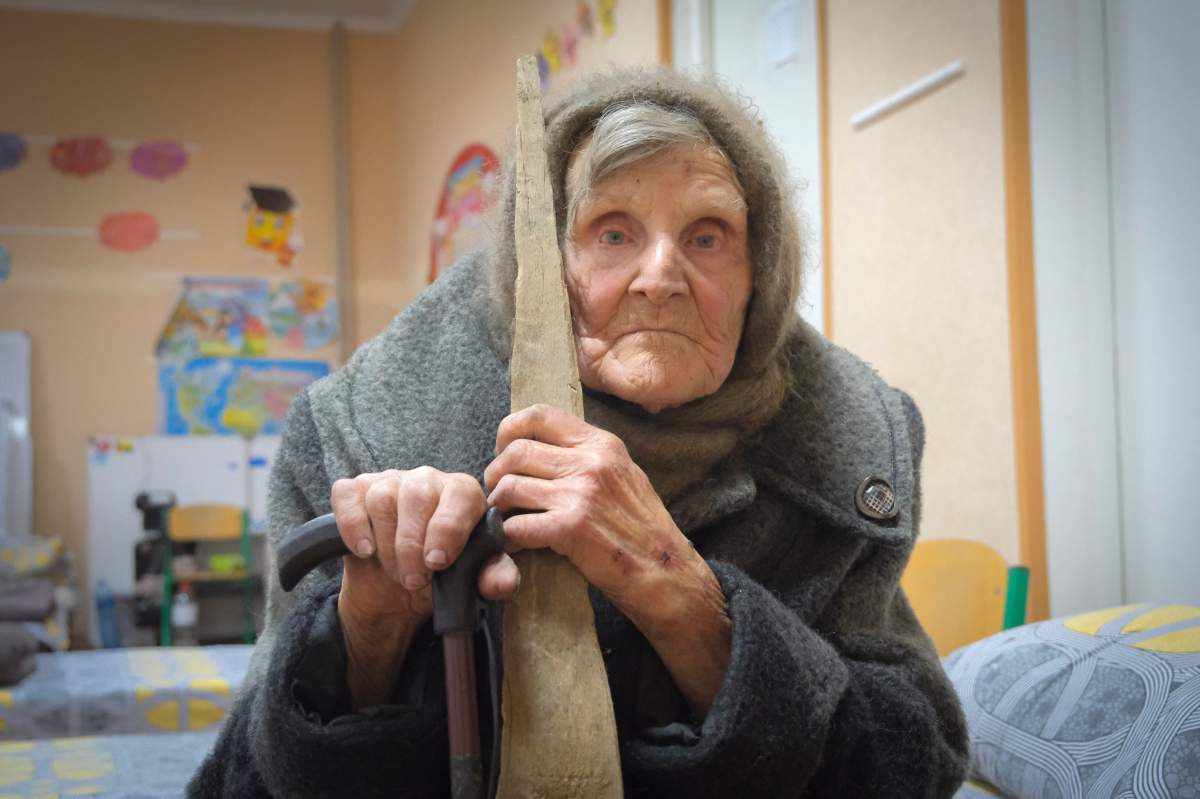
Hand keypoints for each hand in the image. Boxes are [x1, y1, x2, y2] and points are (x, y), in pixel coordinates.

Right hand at [329, 467, 518, 707]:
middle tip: (414, 579)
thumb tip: (504, 582)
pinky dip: (353, 525)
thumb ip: (493, 577)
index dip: (447, 529)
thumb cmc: (442, 574)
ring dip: (386, 545)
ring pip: (382, 498)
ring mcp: (389, 481)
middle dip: (412, 546)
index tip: (437, 563)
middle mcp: (428, 479)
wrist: (400, 588)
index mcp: (463, 493)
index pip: (459, 495)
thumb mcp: (472, 581)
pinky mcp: (356, 490)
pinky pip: (348, 495)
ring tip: (395, 571)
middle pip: (417, 496)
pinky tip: (364, 550)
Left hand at [483, 405, 710, 634]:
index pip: (539, 415)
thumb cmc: (644, 528)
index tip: (504, 451)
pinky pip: (517, 525)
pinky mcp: (569, 528)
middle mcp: (590, 462)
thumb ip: (589, 456)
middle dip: (496, 473)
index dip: (510, 431)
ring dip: (499, 505)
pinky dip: (508, 536)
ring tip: (505, 517)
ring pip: (510, 487)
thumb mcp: (624, 474)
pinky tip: (515, 542)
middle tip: (499, 492)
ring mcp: (579, 494)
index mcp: (601, 444)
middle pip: (516, 451)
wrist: (666, 570)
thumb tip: (545, 447)